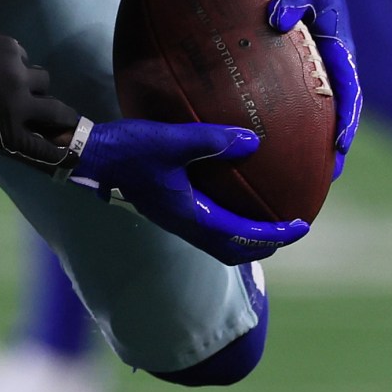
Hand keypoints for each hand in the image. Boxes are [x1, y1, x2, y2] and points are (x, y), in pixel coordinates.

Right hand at [0, 2, 78, 168]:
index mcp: (7, 49)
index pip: (22, 57)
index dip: (15, 67)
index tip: (6, 75)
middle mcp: (20, 76)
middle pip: (42, 81)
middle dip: (35, 88)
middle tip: (26, 99)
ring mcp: (18, 106)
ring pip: (54, 110)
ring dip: (59, 116)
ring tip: (63, 126)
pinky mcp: (9, 134)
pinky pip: (39, 145)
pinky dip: (54, 151)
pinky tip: (66, 154)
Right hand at [64, 116, 308, 264]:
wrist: (90, 157)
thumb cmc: (128, 149)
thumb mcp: (172, 140)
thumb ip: (213, 141)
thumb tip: (253, 141)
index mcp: (190, 216)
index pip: (243, 236)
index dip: (276, 235)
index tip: (302, 226)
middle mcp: (184, 225)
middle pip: (233, 251)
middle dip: (264, 244)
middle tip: (289, 228)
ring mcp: (174, 219)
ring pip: (219, 243)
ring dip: (245, 237)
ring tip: (266, 219)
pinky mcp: (166, 208)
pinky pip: (206, 227)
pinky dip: (228, 223)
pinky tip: (231, 197)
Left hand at [263, 0, 362, 177]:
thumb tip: (277, 21)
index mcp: (341, 48)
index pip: (349, 91)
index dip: (347, 120)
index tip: (340, 145)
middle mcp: (334, 62)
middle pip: (339, 112)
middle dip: (334, 146)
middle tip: (326, 178)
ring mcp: (319, 66)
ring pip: (321, 110)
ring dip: (316, 141)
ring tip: (305, 174)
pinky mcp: (302, 64)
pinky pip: (300, 98)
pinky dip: (293, 121)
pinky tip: (272, 142)